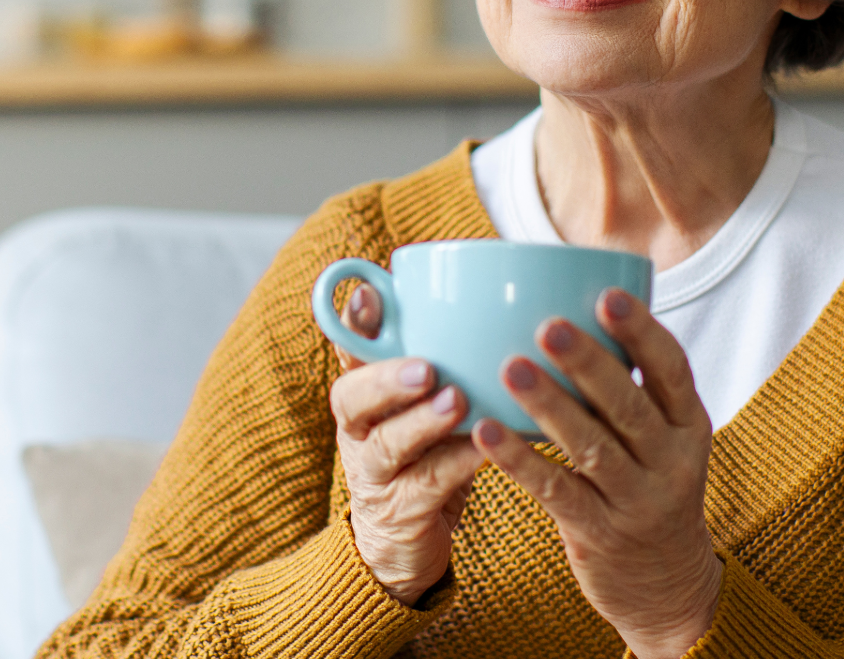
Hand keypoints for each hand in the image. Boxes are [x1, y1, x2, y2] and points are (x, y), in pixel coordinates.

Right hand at [329, 284, 485, 605]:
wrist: (404, 547)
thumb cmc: (425, 458)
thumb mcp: (424, 407)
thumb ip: (443, 364)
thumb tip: (494, 303)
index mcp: (363, 397)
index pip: (348, 353)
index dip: (353, 325)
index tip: (370, 295)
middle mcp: (359, 432)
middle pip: (352, 398)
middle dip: (386, 378)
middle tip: (425, 366)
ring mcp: (375, 475)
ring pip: (387, 444)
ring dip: (421, 421)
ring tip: (456, 402)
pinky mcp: (401, 513)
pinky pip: (428, 486)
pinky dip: (457, 464)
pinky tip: (484, 450)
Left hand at [471, 288, 721, 658]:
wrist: (667, 586)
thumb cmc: (650, 487)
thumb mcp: (664, 439)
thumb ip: (633, 389)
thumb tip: (579, 306)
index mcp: (689, 425)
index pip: (673, 371)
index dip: (642, 333)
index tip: (608, 296)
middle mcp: (671, 462)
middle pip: (628, 406)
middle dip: (588, 364)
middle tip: (549, 325)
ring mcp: (637, 501)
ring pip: (591, 447)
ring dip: (549, 406)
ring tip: (511, 368)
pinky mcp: (598, 533)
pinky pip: (556, 491)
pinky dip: (520, 460)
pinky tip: (486, 432)